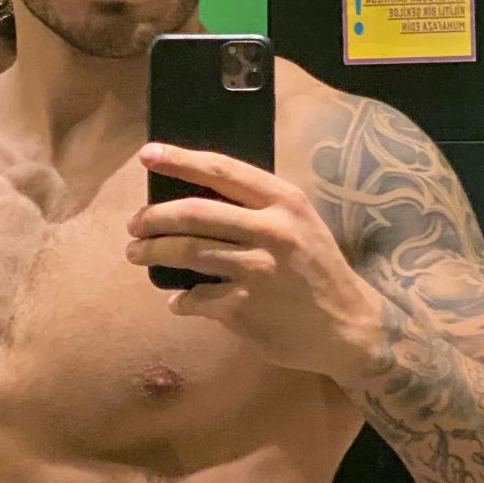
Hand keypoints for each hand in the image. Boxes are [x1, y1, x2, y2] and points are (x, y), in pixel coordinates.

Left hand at [128, 144, 381, 376]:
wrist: (348, 326)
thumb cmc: (317, 270)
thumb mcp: (299, 224)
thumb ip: (257, 208)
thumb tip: (195, 200)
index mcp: (284, 201)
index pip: (222, 170)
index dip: (180, 161)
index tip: (146, 156)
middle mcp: (272, 230)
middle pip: (194, 212)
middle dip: (154, 217)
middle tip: (134, 225)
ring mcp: (258, 269)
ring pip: (188, 252)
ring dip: (153, 253)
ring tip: (137, 254)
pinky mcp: (246, 307)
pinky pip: (197, 298)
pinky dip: (180, 300)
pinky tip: (177, 301)